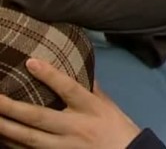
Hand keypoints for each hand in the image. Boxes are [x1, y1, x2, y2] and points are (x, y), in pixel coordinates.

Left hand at [0, 59, 140, 148]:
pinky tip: (2, 138)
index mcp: (91, 108)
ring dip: (6, 128)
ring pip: (28, 138)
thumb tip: (78, 68)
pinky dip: (13, 146)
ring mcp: (65, 147)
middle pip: (38, 117)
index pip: (68, 88)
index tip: (30, 62)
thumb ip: (91, 88)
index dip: (50, 75)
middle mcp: (76, 127)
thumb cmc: (118, 128)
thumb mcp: (108, 104)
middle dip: (11, 108)